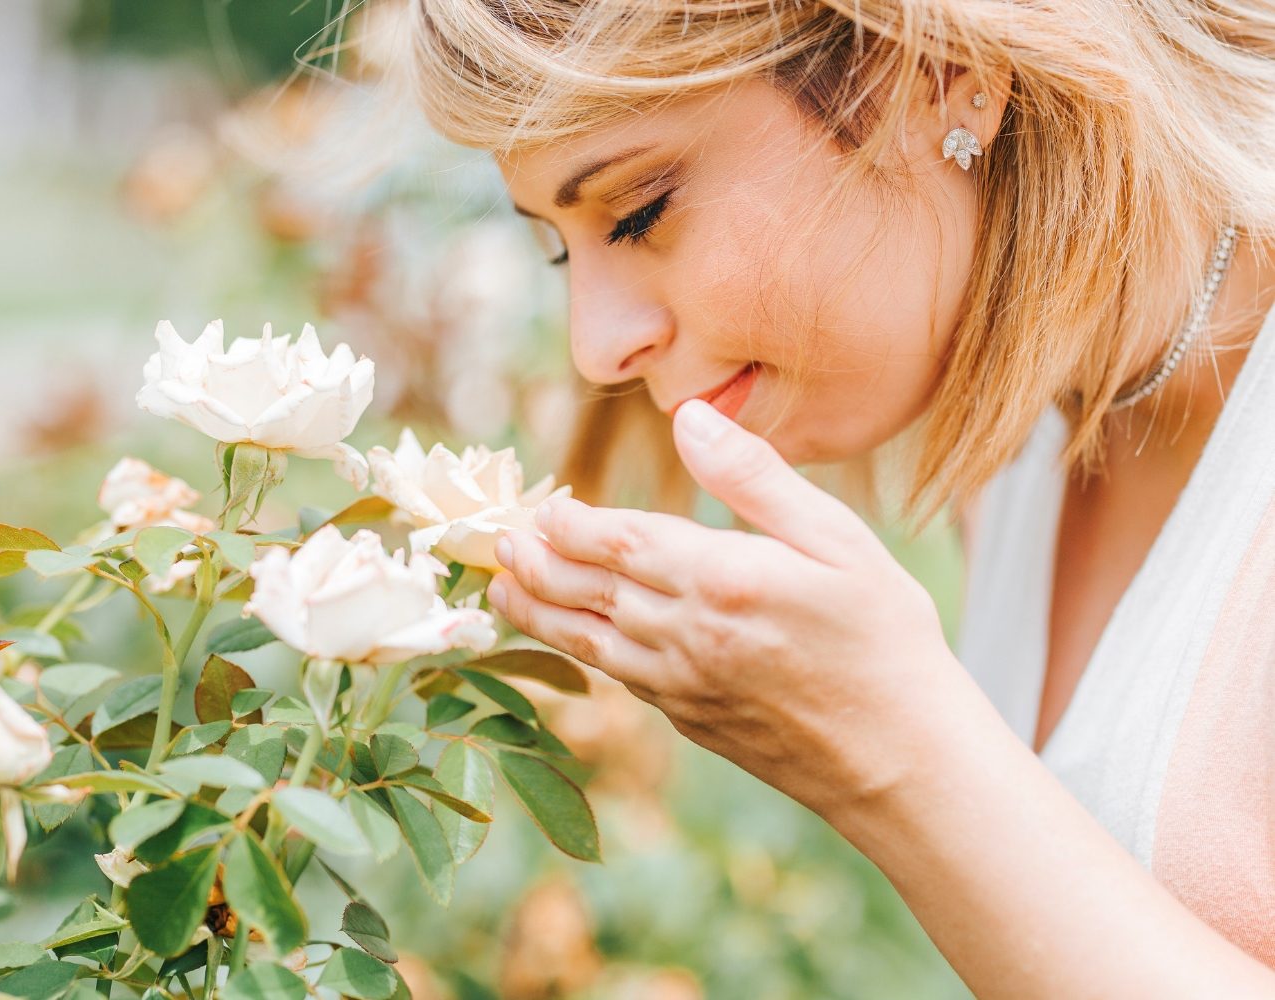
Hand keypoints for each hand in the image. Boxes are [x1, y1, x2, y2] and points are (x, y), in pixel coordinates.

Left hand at [487, 399, 965, 820]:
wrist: (903, 760)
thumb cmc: (884, 638)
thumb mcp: (838, 541)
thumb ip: (755, 478)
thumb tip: (691, 417)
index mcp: (719, 578)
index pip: (614, 538)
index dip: (567, 521)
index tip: (543, 504)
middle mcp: (684, 632)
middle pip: (582, 588)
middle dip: (533, 561)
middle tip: (496, 541)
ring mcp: (679, 683)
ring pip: (583, 639)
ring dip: (536, 609)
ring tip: (500, 587)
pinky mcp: (687, 718)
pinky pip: (615, 675)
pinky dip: (577, 650)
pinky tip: (569, 635)